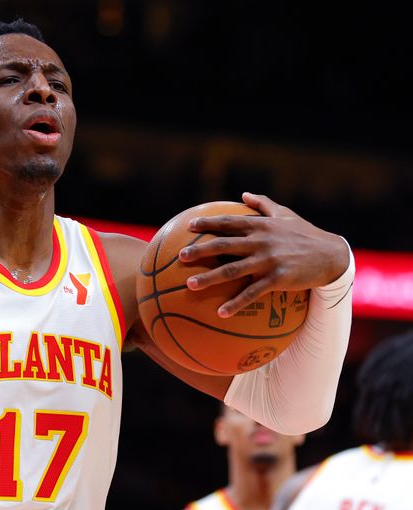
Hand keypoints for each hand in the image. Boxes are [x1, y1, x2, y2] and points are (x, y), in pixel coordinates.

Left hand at [178, 192, 348, 317]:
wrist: (331, 255)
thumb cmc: (306, 234)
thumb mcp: (285, 214)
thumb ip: (263, 204)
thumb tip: (244, 193)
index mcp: (260, 225)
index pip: (228, 222)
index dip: (208, 223)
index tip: (189, 226)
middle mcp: (261, 241)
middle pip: (223, 246)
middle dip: (200, 250)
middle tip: (180, 257)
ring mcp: (268, 260)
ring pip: (232, 270)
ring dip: (209, 278)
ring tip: (189, 285)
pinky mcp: (277, 279)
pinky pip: (251, 293)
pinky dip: (235, 303)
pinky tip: (220, 313)